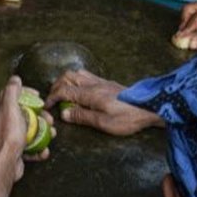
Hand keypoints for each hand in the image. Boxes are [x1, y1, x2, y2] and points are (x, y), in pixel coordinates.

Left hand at [0, 76, 51, 194]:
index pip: (12, 94)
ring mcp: (8, 137)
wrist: (2, 167)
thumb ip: (12, 92)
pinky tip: (44, 152)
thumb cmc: (6, 136)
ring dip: (43, 132)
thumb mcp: (10, 109)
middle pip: (24, 113)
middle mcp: (1, 121)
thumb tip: (15, 78)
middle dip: (40, 115)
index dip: (26, 92)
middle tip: (50, 118)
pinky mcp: (14, 151)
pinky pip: (29, 147)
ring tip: (52, 135)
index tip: (39, 96)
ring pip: (29, 130)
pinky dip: (38, 149)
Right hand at [45, 69, 160, 135]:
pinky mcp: (108, 83)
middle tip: (52, 98)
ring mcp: (101, 81)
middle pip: (68, 77)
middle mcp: (93, 84)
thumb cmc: (128, 118)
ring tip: (62, 93)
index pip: (64, 91)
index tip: (46, 106)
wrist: (150, 107)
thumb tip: (63, 113)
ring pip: (77, 73)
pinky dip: (76, 80)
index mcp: (90, 94)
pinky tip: (79, 90)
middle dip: (56, 86)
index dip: (52, 98)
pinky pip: (86, 75)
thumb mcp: (104, 123)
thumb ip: (82, 116)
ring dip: (65, 81)